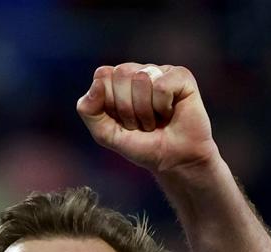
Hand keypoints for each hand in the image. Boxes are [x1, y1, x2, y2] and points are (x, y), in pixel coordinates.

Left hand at [76, 63, 217, 175]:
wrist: (174, 161)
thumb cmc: (141, 146)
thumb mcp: (105, 134)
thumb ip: (89, 110)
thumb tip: (96, 83)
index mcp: (118, 81)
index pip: (102, 75)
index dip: (110, 103)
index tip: (122, 121)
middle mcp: (138, 71)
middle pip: (121, 73)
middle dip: (127, 108)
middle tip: (140, 123)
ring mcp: (160, 71)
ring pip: (142, 79)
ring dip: (145, 111)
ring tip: (155, 121)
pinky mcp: (181, 76)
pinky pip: (162, 86)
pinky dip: (163, 107)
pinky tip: (169, 113)